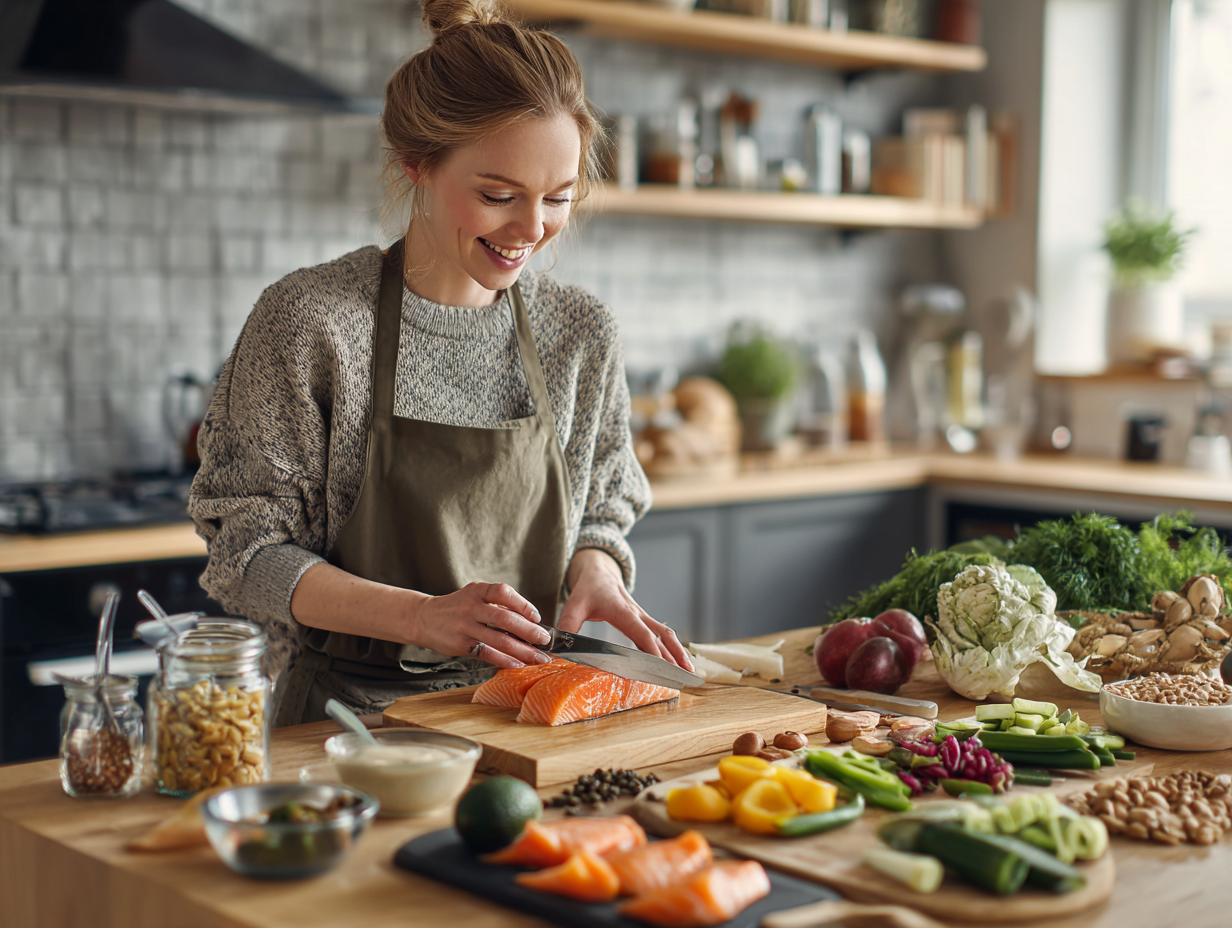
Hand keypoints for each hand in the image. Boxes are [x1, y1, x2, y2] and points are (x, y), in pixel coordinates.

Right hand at [409, 581, 553, 669]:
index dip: (523, 604)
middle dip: (529, 631)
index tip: (537, 617)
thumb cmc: (456, 608)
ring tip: (538, 657)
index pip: (504, 593)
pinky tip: (517, 664)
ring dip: (522, 650)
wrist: (423, 618)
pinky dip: (504, 660)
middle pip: (505, 619)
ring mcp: (464, 626)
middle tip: (544, 640)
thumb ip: (496, 605)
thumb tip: (529, 622)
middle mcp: (471, 607)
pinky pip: (486, 654)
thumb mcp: (473, 596)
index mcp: (477, 591)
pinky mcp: (460, 644)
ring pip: (499, 639)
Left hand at [558, 549, 694, 671]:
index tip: (660, 668)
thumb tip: (557, 645)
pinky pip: (662, 634)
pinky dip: (672, 648)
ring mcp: (643, 617)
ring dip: (678, 652)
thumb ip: (568, 623)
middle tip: (683, 676)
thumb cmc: (588, 589)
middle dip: (674, 656)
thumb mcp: (574, 604)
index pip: (642, 633)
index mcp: (623, 611)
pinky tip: (678, 662)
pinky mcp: (644, 620)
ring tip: (688, 672)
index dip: (651, 650)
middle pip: (662, 636)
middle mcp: (637, 614)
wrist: (599, 572)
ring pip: (666, 635)